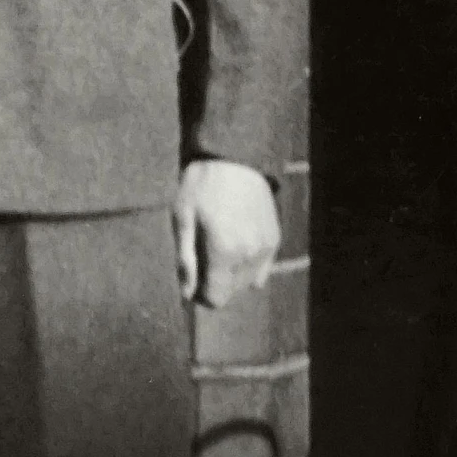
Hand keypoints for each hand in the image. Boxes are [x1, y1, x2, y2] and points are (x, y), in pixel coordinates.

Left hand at [173, 159, 279, 308]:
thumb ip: (186, 260)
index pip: (216, 299)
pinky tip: (234, 246)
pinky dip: (247, 266)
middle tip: (199, 261)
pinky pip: (261, 269)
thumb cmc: (201, 185)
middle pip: (231, 293)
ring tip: (215, 249)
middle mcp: (249, 254)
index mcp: (224, 251)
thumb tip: (186, 293)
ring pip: (247, 283)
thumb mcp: (182, 219)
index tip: (190, 281)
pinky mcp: (274, 238)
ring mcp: (265, 247)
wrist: (234, 158)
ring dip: (230, 276)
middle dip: (213, 285)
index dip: (200, 296)